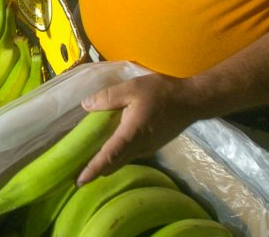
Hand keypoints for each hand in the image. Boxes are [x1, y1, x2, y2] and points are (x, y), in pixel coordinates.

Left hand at [76, 73, 203, 183]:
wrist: (191, 101)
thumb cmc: (161, 93)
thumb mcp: (132, 88)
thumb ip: (108, 97)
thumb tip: (85, 105)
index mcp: (131, 134)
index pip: (109, 156)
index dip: (93, 169)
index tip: (80, 181)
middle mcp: (139, 147)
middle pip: (114, 164)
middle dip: (96, 172)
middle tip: (76, 176)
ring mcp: (147, 148)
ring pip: (122, 161)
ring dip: (106, 165)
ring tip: (87, 163)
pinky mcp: (151, 146)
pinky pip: (129, 155)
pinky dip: (116, 157)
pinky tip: (108, 148)